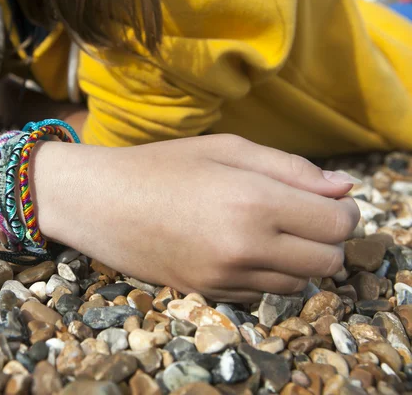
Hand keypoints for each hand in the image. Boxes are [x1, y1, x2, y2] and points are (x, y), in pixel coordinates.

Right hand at [32, 134, 359, 301]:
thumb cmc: (161, 166)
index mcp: (254, 201)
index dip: (344, 211)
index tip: (329, 201)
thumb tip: (343, 188)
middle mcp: (246, 247)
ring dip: (299, 259)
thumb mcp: (226, 149)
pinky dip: (267, 275)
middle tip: (303, 216)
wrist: (100, 203)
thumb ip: (290, 168)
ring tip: (271, 232)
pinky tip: (243, 250)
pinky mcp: (209, 293)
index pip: (337, 224)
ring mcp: (226, 276)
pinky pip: (263, 294)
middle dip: (326, 239)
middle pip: (326, 260)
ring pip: (298, 283)